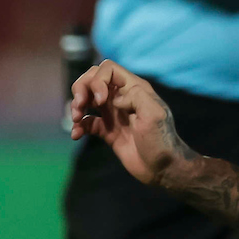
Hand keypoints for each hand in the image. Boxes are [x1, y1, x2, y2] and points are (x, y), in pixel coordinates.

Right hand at [68, 60, 186, 184]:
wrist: (162, 169)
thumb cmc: (161, 140)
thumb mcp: (154, 114)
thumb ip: (136, 97)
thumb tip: (113, 99)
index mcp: (134, 89)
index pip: (108, 69)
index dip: (98, 80)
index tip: (100, 101)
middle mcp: (121, 97)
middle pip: (93, 79)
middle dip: (81, 89)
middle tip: (79, 107)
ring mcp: (113, 114)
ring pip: (87, 99)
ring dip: (76, 106)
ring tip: (75, 120)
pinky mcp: (108, 131)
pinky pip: (87, 122)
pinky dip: (78, 126)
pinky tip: (76, 135)